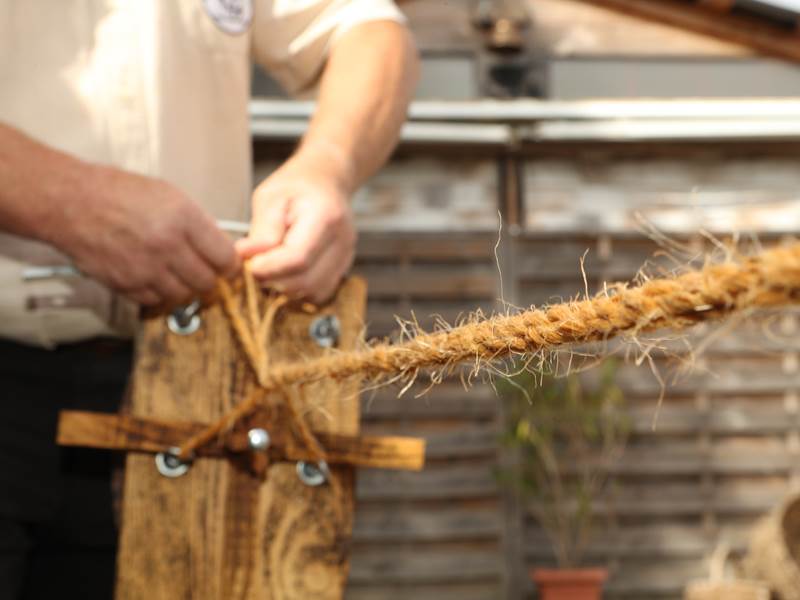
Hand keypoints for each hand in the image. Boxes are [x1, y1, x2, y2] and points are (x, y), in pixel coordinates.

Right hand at [48, 165, 238, 306]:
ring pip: (184, 296)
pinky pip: (156, 301)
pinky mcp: (126, 284)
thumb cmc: (117, 192)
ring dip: (185, 289)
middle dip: (210, 279)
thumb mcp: (170, 195)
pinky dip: (160, 294)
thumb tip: (221, 247)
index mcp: (184, 219)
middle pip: (207, 282)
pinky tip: (155, 278)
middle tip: (205, 272)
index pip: (226, 258)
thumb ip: (198, 224)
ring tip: (178, 274)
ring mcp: (146, 268)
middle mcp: (168, 246)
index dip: (231, 267)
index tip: (230, 268)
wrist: (70, 201)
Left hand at [236, 152, 355, 303]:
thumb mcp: (270, 198)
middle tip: (254, 267)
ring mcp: (346, 258)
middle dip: (275, 281)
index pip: (298, 258)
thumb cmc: (295, 186)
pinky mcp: (342, 270)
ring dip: (286, 289)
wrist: (325, 182)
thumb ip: (262, 230)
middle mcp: (342, 242)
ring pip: (313, 293)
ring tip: (270, 269)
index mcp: (326, 218)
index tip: (249, 265)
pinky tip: (286, 274)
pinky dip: (299, 291)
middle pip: (306, 281)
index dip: (270, 268)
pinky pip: (319, 294)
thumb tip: (246, 258)